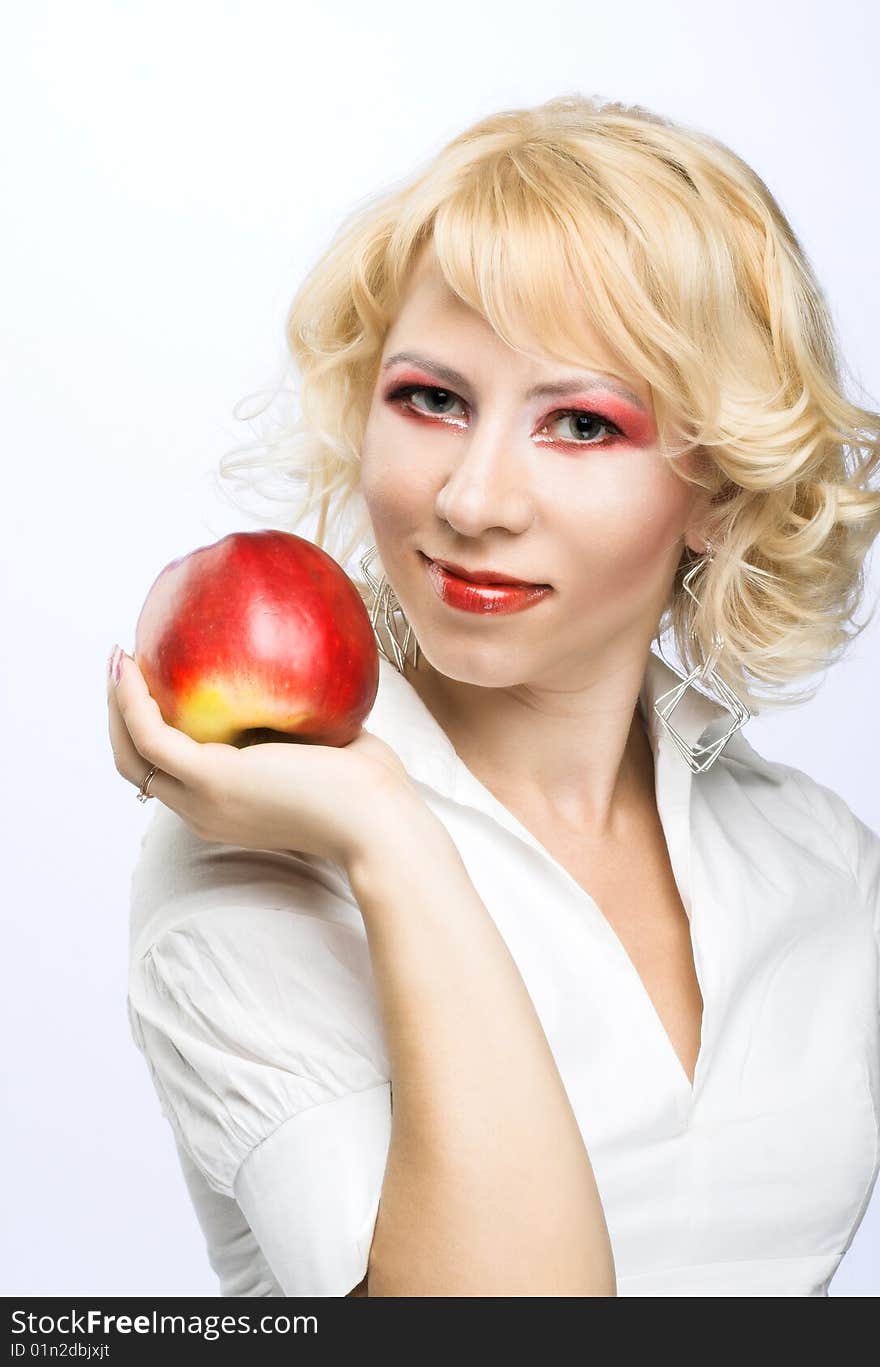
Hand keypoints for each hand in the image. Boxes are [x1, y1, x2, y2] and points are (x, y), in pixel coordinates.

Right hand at [106, 646, 417, 867]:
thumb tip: (305, 673)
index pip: (171, 775)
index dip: (152, 732)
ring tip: (120, 658)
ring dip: (118, 703)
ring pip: (133, 752)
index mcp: (229, 808)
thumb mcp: (326, 746)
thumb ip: (303, 719)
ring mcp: (205, 798)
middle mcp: (206, 811)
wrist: (382, 824)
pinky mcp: (212, 777)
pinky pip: (150, 735)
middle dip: (122, 715)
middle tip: (123, 667)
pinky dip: (131, 700)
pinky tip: (132, 667)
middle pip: (139, 766)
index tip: (152, 686)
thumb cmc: (373, 792)